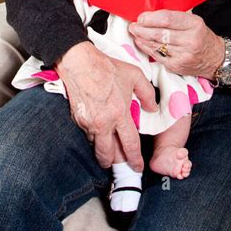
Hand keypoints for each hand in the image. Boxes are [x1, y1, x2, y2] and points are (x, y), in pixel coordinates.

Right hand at [55, 41, 157, 170]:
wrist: (80, 63)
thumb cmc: (107, 68)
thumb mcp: (135, 76)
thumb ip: (147, 94)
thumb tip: (152, 109)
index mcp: (119, 114)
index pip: (130, 144)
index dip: (135, 160)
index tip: (137, 167)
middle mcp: (103, 123)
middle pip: (109, 154)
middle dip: (115, 163)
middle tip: (121, 167)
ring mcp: (88, 123)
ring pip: (96, 147)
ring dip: (103, 152)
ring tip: (109, 155)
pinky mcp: (78, 120)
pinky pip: (87, 135)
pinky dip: (94, 138)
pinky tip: (99, 135)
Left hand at [128, 10, 224, 78]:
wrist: (214, 58)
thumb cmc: (201, 36)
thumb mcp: (194, 22)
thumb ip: (175, 17)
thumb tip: (151, 14)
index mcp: (195, 24)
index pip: (168, 19)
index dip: (151, 18)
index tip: (141, 17)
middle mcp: (190, 40)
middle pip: (160, 33)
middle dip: (143, 28)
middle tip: (133, 25)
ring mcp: (183, 55)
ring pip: (157, 45)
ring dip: (142, 38)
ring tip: (134, 32)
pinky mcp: (177, 66)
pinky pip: (157, 56)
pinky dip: (147, 48)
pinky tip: (141, 42)